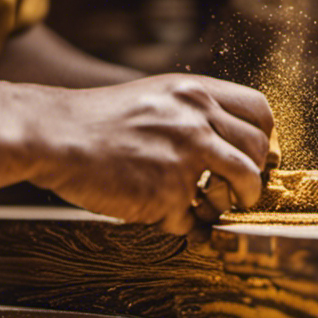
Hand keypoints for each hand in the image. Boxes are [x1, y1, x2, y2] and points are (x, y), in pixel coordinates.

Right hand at [25, 74, 275, 235]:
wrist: (55, 134)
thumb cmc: (98, 120)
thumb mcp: (154, 96)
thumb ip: (192, 111)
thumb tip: (227, 141)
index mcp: (194, 92)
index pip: (259, 110)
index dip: (263, 137)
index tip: (254, 155)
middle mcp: (197, 119)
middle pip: (258, 151)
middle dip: (253, 176)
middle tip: (238, 191)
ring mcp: (185, 157)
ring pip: (242, 186)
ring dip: (229, 204)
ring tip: (205, 208)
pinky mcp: (167, 193)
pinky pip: (196, 219)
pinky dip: (183, 225)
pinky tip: (164, 216)